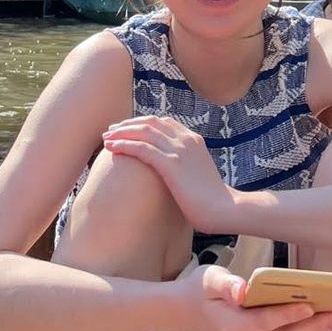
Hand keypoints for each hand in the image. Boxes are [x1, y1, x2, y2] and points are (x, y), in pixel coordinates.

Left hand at [103, 117, 234, 232]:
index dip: (141, 123)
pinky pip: (142, 149)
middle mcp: (186, 139)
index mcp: (193, 139)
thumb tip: (173, 173)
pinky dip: (125, 145)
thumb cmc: (212, 200)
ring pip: (144, 132)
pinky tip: (112, 149)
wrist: (225, 209)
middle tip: (110, 131)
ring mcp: (179, 150)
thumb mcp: (198, 175)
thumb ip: (186, 167)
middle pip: (150, 122)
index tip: (126, 129)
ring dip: (122, 133)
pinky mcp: (172, 164)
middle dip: (128, 124)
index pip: (162, 121)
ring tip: (106, 139)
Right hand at [175, 265, 331, 330]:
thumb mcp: (210, 279)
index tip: (309, 305)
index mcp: (231, 325)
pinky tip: (324, 325)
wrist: (190, 310)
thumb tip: (243, 290)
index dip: (287, 314)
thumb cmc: (202, 289)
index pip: (263, 322)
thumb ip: (227, 285)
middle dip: (314, 328)